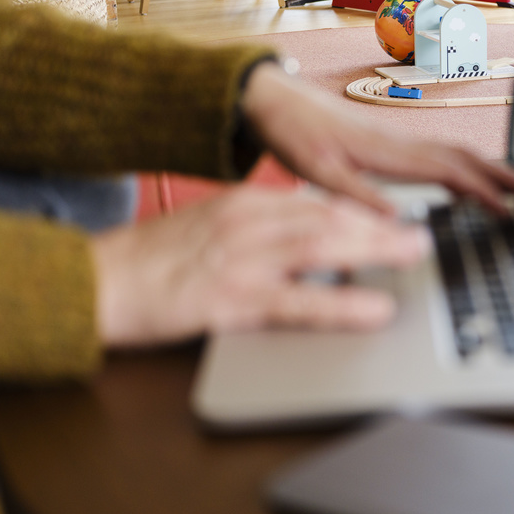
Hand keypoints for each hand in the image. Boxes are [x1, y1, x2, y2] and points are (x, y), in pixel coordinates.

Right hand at [90, 185, 429, 348]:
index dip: (364, 211)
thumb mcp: (208, 233)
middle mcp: (247, 224)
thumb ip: (257, 233)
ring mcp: (239, 260)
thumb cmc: (148, 265)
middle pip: (330, 219)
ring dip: (376, 251)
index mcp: (244, 206)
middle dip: (382, 227)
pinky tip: (375, 310)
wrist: (88, 283)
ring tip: (415, 259)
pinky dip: (342, 304)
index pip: (317, 203)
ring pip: (323, 248)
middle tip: (425, 236)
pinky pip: (298, 302)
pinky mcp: (228, 300)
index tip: (399, 217)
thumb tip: (308, 242)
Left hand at [240, 61, 513, 214]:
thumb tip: (396, 222)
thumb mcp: (318, 173)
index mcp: (390, 153)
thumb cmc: (294, 134)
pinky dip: (464, 167)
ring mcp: (398, 140)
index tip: (509, 212)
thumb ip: (356, 197)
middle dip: (503, 175)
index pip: (451, 172)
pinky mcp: (390, 142)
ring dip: (489, 169)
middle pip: (465, 158)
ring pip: (455, 153)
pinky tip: (466, 182)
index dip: (484, 192)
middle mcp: (401, 143)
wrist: (275, 101)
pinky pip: (439, 154)